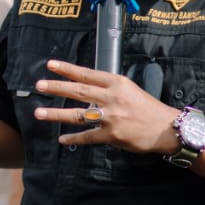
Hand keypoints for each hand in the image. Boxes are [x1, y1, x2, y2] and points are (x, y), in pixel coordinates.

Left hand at [33, 61, 178, 153]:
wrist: (165, 128)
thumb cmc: (148, 108)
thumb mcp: (130, 90)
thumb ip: (109, 89)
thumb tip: (87, 89)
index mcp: (116, 83)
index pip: (86, 74)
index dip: (67, 69)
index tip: (50, 65)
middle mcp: (111, 97)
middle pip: (78, 91)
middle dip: (56, 87)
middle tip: (39, 86)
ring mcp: (110, 117)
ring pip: (77, 114)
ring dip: (56, 114)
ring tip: (39, 113)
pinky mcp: (111, 135)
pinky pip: (87, 136)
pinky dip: (73, 138)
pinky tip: (62, 139)